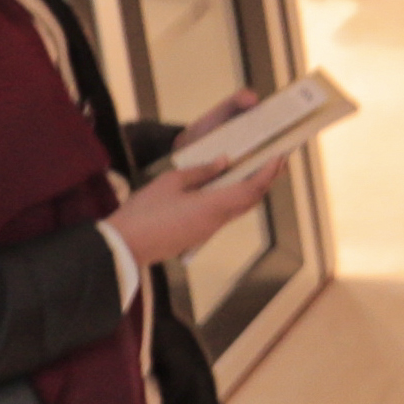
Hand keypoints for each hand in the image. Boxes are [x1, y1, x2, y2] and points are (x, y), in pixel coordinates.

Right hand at [111, 150, 287, 267]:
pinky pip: (224, 215)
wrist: (124, 246)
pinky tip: (229, 186)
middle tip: (276, 160)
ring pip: (238, 209)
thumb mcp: (170, 182)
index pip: (251, 190)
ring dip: (251, 191)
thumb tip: (224, 161)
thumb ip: (200, 171)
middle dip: (266, 181)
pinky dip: (235, 199)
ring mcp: (207, 231)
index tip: (280, 157)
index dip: (268, 174)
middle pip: (250, 201)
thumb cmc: (144, 211)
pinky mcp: (197, 236)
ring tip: (257, 169)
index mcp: (212, 207)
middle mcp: (216, 222)